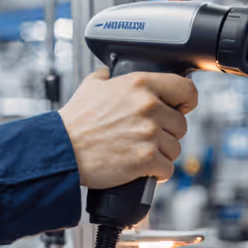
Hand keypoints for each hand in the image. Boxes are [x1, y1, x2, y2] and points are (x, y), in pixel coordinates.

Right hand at [58, 68, 197, 189]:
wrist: (61, 149)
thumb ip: (106, 77)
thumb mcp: (90, 87)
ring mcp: (149, 133)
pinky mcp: (146, 159)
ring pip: (174, 148)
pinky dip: (157, 173)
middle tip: (147, 138)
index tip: (180, 108)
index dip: (185, 102)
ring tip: (140, 154)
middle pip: (181, 124)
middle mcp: (148, 106)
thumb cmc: (74, 121)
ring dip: (161, 154)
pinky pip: (167, 169)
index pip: (185, 89)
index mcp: (140, 84)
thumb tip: (109, 74)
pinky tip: (142, 169)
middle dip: (167, 133)